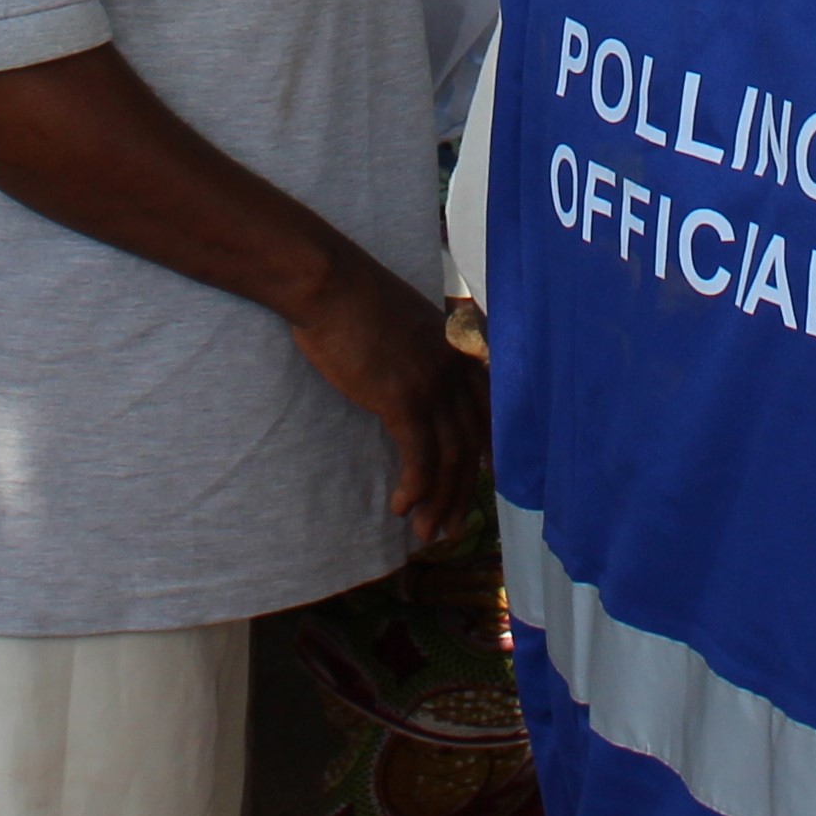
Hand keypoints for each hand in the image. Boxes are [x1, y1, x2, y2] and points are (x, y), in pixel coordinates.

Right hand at [287, 252, 491, 539]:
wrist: (328, 282)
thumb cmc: (351, 297)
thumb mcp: (401, 318)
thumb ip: (416, 347)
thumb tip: (406, 375)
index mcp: (455, 346)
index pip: (486, 407)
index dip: (486, 448)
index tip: (483, 478)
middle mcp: (453, 367)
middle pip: (471, 441)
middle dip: (462, 491)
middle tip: (451, 526)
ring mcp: (431, 383)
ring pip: (451, 457)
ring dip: (439, 502)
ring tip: (425, 533)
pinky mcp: (403, 398)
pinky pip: (420, 457)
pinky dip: (415, 488)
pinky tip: (401, 506)